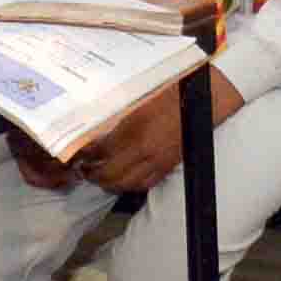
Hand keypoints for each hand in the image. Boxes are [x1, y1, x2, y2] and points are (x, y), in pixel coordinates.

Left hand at [72, 88, 188, 196]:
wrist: (201, 101)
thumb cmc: (171, 95)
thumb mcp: (138, 103)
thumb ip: (118, 120)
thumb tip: (99, 134)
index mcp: (134, 129)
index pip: (102, 151)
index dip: (87, 155)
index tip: (80, 154)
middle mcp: (144, 149)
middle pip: (110, 173)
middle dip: (93, 175)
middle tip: (85, 170)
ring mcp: (157, 161)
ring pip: (126, 184)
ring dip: (109, 184)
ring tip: (100, 178)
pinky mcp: (167, 166)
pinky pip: (144, 184)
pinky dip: (130, 186)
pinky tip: (123, 181)